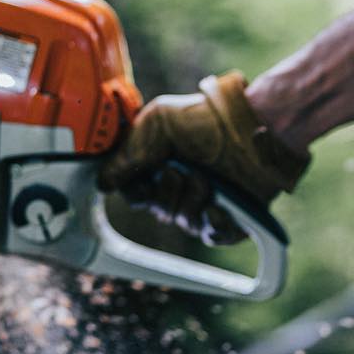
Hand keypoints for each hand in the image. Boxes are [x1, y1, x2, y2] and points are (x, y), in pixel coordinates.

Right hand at [99, 72, 310, 244]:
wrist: (250, 125)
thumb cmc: (205, 118)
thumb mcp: (156, 125)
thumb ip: (126, 155)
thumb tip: (102, 182)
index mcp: (160, 167)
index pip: (136, 195)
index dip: (138, 190)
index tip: (147, 174)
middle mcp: (181, 187)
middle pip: (159, 211)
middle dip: (167, 192)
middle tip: (181, 170)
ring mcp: (206, 202)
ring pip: (184, 222)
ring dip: (192, 200)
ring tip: (206, 179)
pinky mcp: (232, 217)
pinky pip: (213, 236)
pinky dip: (214, 223)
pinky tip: (217, 207)